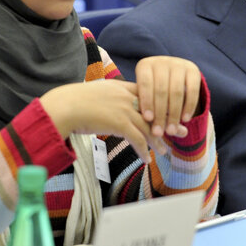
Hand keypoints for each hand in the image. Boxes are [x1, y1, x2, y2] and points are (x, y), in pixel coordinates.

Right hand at [39, 80, 163, 162]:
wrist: (63, 107)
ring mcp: (124, 109)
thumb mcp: (97, 92)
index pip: (149, 95)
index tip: (171, 114)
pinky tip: (146, 159)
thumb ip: (110, 97)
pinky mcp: (119, 123)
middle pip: (155, 111)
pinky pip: (138, 139)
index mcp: (122, 86)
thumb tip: (114, 106)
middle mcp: (126, 96)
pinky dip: (143, 151)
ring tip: (164, 151)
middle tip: (181, 132)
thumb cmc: (74, 102)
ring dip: (158, 142)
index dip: (161, 106)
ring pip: (149, 127)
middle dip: (169, 123)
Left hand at [133, 56, 201, 138]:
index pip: (145, 84)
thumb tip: (145, 124)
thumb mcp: (146, 92)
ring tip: (171, 131)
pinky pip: (192, 91)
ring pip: (176, 92)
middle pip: (161, 90)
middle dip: (160, 113)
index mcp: (145, 65)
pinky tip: (185, 120)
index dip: (146, 101)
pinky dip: (189, 107)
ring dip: (174, 114)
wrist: (174, 75)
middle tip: (159, 132)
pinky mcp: (193, 70)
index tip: (148, 119)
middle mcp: (161, 62)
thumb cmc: (153, 89)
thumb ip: (145, 105)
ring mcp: (179, 64)